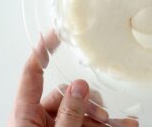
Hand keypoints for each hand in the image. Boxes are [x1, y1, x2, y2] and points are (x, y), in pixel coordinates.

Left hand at [8, 32, 137, 126]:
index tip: (55, 34)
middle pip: (67, 95)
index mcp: (26, 115)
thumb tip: (79, 86)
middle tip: (101, 116)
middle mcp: (40, 120)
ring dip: (102, 117)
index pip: (33, 74)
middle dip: (88, 103)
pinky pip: (91, 124)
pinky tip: (124, 125)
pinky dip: (107, 125)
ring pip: (83, 110)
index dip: (42, 52)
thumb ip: (68, 113)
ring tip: (118, 126)